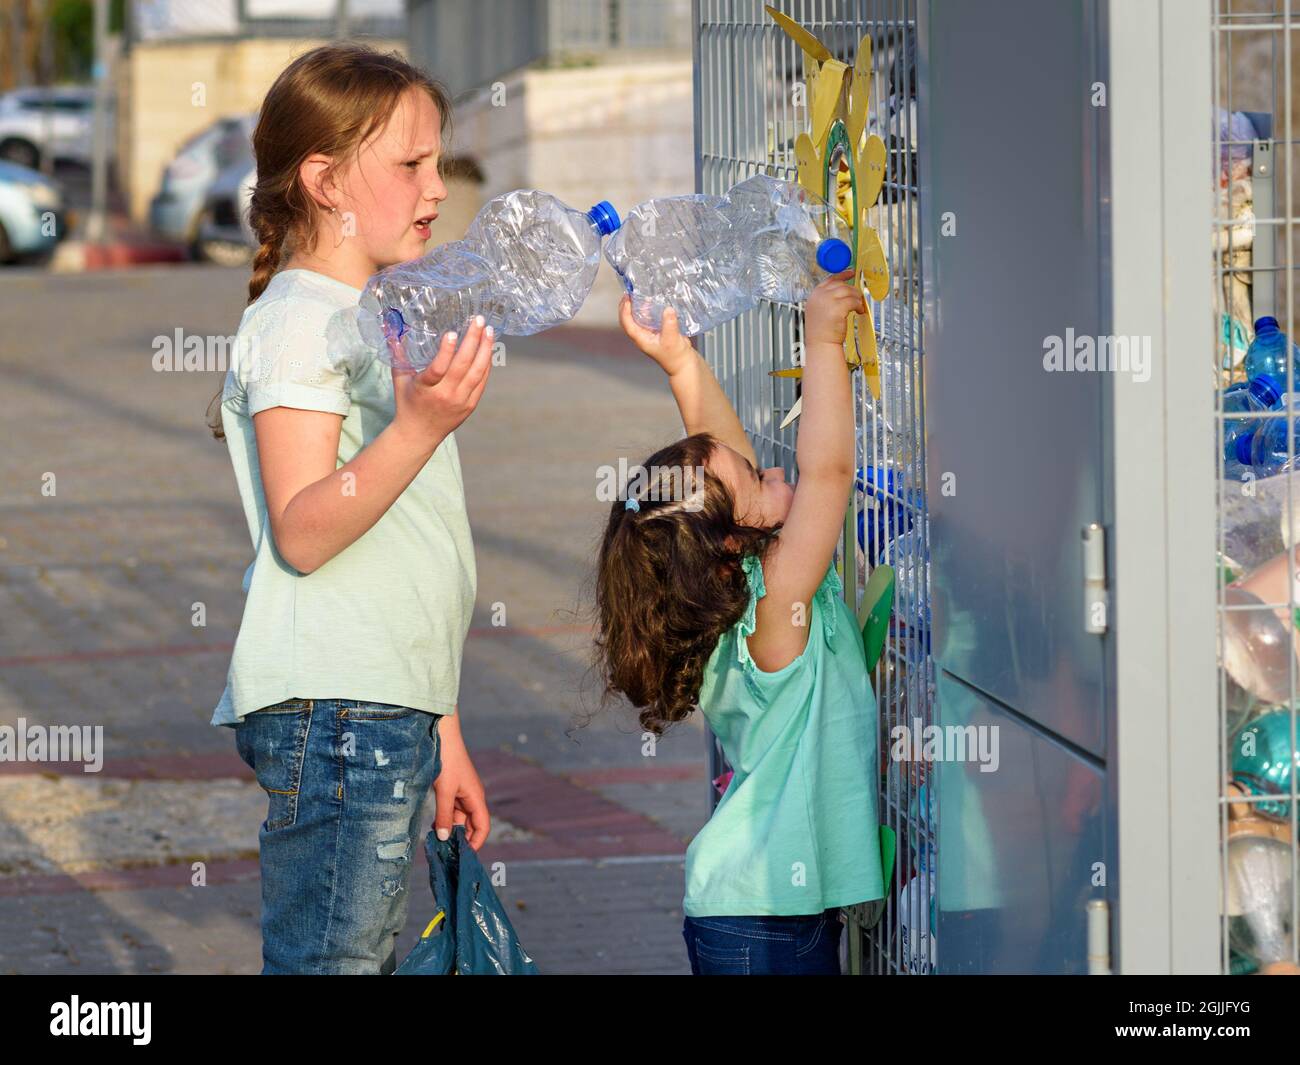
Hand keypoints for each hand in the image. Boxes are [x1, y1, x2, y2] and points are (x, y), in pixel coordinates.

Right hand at [389, 315, 492, 447]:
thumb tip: (391, 329)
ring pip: (477, 373)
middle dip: (473, 341)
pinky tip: (488, 350)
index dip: (446, 351)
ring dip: (485, 350)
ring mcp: (460, 401)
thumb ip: (398, 354)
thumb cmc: (408, 403)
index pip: (438, 369)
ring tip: (488, 331)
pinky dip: (486, 365)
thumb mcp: (399, 380)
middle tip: (478, 321)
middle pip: (463, 366)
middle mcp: (445, 395)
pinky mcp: (470, 405)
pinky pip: (482, 382)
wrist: (419, 434)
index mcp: (425, 389)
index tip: (452, 333)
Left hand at [432, 711, 490, 849]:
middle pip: (471, 825)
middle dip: (461, 839)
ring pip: (459, 818)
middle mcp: (471, 797)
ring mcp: (461, 794)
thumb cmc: (446, 761)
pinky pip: (451, 810)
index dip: (476, 842)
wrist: (442, 737)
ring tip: (437, 842)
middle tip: (446, 853)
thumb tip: (443, 838)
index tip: (464, 856)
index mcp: (476, 798)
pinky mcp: (452, 790)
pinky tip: (433, 826)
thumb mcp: (444, 791)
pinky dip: (444, 819)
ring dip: (450, 829)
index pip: (482, 826)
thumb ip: (443, 815)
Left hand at [618, 295, 696, 375]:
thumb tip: (668, 309)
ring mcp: (649, 333)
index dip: (625, 310)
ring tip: (638, 295)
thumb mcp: (672, 339)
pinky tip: (652, 302)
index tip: (627, 298)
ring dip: (636, 307)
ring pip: (637, 318)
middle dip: (626, 306)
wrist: (683, 363)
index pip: (627, 324)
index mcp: (641, 339)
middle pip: (628, 320)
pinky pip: (648, 318)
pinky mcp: (656, 330)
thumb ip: (669, 324)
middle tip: (629, 293)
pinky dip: (647, 309)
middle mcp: (642, 336)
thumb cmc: (675, 356)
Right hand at [804, 270, 865, 347]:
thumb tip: (842, 291)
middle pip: (841, 285)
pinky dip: (858, 305)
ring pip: (849, 291)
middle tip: (857, 297)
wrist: (821, 344)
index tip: (851, 273)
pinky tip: (859, 311)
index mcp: (815, 295)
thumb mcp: (819, 310)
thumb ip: (827, 298)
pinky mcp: (838, 308)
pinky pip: (853, 301)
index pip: (830, 279)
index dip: (842, 274)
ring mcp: (828, 301)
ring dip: (856, 298)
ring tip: (858, 306)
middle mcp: (820, 296)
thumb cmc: (821, 331)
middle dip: (852, 290)